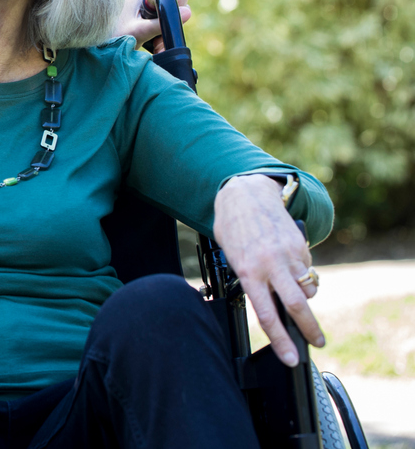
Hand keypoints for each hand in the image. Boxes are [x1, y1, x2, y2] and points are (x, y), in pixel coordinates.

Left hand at [115, 0, 190, 52]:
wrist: (97, 44)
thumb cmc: (112, 36)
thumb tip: (188, 12)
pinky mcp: (147, 14)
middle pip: (177, 8)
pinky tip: (151, 47)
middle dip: (171, 27)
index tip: (162, 24)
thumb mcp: (138, 32)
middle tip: (157, 43)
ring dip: (165, 35)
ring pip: (171, 19)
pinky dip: (160, 37)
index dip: (177, 11)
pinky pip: (163, 24)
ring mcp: (148, 3)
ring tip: (153, 47)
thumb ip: (159, 24)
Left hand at [213, 175, 324, 366]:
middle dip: (309, 329)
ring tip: (296, 292)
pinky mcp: (300, 245)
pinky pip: (307, 269)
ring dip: (306, 296)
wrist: (244, 193)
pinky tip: (289, 263)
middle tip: (317, 343)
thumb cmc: (233, 228)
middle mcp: (270, 264)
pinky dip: (303, 274)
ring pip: (307, 287)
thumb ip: (252, 279)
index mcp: (248, 271)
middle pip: (296, 305)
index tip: (291, 358)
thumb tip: (273, 302)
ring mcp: (288, 254)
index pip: (267, 314)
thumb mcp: (233, 257)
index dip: (280, 340)